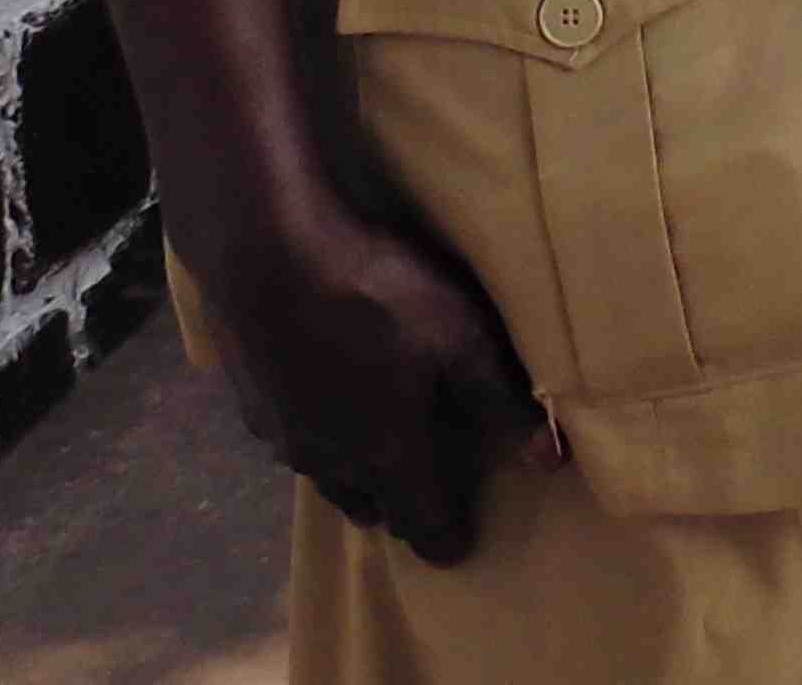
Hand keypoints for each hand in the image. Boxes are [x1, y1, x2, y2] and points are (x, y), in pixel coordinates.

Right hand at [196, 190, 551, 562]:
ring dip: (360, 480)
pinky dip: (323, 441)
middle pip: (373, 509)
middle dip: (403, 511)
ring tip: (383, 458)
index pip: (422, 527)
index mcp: (387, 455)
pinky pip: (297, 446)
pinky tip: (330, 408)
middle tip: (428, 497)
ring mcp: (285, 440)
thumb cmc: (377, 295)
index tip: (462, 545)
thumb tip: (547, 462)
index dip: (446, 541)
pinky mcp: (253, 409)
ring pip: (330, 482)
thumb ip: (501, 401)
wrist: (266, 256)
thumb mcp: (459, 338)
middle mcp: (332, 463)